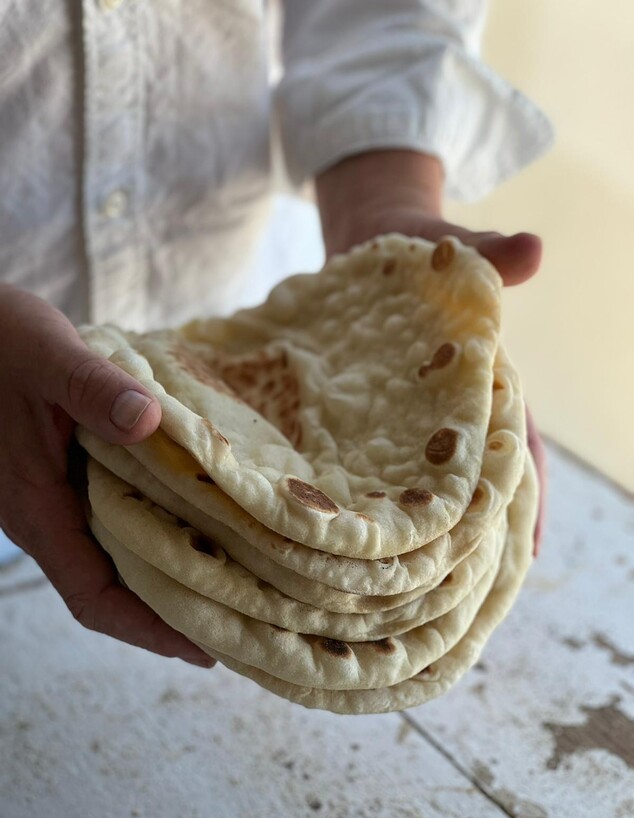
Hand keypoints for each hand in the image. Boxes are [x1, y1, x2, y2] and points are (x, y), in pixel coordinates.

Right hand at [0, 285, 214, 665]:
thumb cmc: (0, 341)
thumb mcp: (47, 357)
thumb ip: (93, 387)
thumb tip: (147, 421)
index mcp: (37, 508)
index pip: (93, 596)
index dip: (148, 630)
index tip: (206, 647)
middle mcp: (50, 514)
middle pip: (116, 586)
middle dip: (175, 609)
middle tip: (244, 615)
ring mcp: (61, 495)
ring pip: (121, 552)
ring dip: (172, 568)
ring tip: (238, 573)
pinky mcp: (73, 471)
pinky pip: (121, 513)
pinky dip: (162, 522)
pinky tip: (202, 509)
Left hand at [316, 150, 545, 553]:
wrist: (370, 243)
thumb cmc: (423, 249)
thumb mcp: (455, 250)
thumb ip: (490, 254)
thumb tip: (531, 249)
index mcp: (486, 383)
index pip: (517, 448)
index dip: (526, 499)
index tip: (524, 552)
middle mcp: (453, 412)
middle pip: (478, 484)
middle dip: (476, 536)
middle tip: (467, 595)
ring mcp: (411, 419)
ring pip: (429, 486)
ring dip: (427, 531)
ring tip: (414, 585)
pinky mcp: (371, 419)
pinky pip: (379, 467)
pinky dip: (378, 501)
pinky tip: (361, 539)